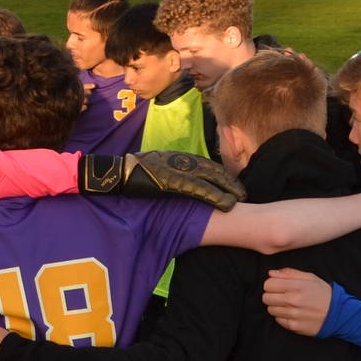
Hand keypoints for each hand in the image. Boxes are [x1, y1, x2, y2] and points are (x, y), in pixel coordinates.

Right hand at [81, 150, 243, 211]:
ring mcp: (178, 170)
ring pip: (211, 178)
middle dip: (230, 183)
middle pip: (214, 171)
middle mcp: (182, 160)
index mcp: (179, 157)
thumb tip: (178, 183)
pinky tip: (227, 203)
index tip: (234, 186)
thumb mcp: (157, 167)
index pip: (208, 166)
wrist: (117, 173)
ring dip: (228, 189)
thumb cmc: (134, 173)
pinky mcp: (173, 181)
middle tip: (243, 194)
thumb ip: (171, 172)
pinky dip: (216, 196)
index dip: (223, 176)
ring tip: (240, 199)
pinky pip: (200, 189)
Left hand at [262, 268, 332, 335]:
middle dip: (272, 295)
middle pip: (266, 297)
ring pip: (270, 309)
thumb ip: (289, 273)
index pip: (268, 284)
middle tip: (282, 295)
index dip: (271, 284)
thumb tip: (271, 273)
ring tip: (288, 304)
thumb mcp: (310, 278)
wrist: (338, 314)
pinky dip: (282, 316)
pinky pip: (278, 320)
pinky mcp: (293, 326)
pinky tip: (292, 313)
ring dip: (276, 306)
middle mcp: (293, 300)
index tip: (278, 286)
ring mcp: (292, 314)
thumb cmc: (323, 293)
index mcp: (296, 286)